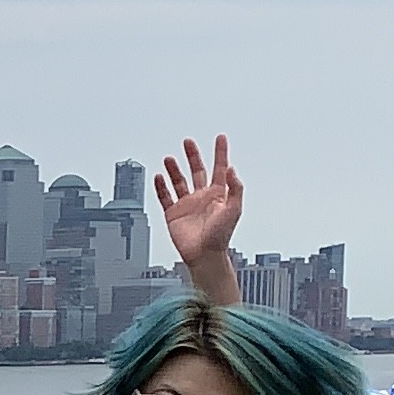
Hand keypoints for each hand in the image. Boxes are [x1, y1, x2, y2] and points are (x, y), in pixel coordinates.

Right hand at [157, 135, 241, 268]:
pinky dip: (161, 187)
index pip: (219, 168)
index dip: (220, 152)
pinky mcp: (173, 214)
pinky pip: (165, 197)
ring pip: (179, 181)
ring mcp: (187, 204)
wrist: (204, 256)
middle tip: (188, 142)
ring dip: (174, 169)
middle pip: (197, 170)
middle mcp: (202, 197)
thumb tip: (231, 169)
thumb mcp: (234, 210)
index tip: (220, 138)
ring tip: (169, 158)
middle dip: (192, 155)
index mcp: (218, 194)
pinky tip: (159, 177)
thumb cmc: (221, 236)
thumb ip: (235, 188)